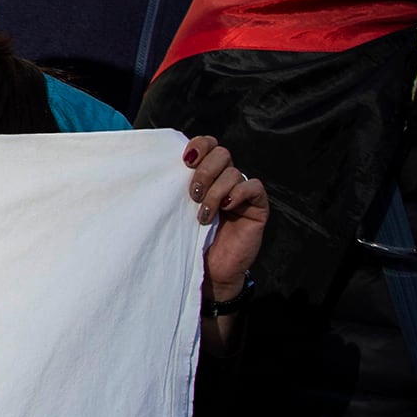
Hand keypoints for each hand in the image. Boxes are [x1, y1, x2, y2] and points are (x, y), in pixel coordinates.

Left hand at [184, 134, 267, 306]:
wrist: (208, 271)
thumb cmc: (187, 240)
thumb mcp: (176, 209)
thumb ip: (174, 186)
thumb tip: (158, 165)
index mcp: (206, 174)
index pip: (208, 144)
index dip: (199, 145)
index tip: (185, 160)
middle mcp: (225, 179)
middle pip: (221, 153)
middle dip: (204, 171)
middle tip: (193, 195)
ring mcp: (242, 192)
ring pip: (233, 172)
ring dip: (215, 191)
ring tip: (204, 215)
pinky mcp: (257, 207)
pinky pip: (253, 186)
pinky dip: (239, 193)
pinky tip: (227, 208)